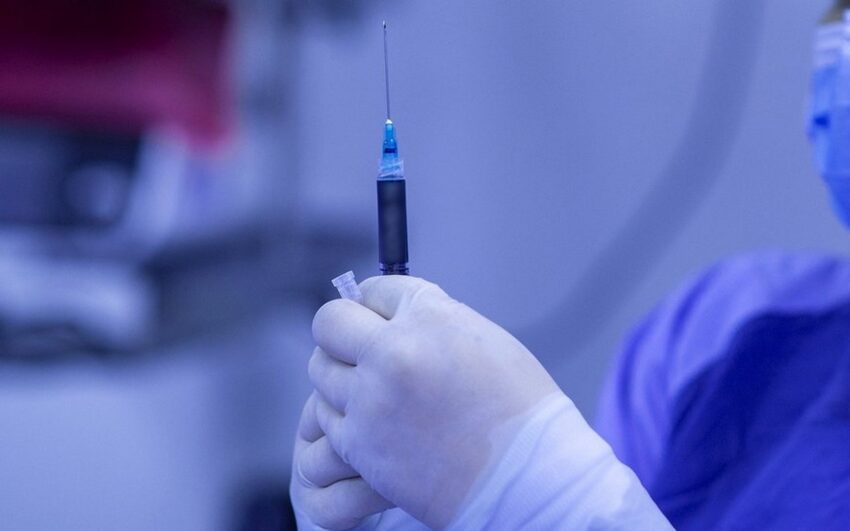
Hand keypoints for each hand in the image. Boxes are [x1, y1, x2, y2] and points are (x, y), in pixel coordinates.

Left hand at [309, 276, 561, 528]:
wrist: (527, 478)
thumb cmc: (518, 409)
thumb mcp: (483, 337)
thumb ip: (431, 319)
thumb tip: (391, 314)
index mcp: (430, 318)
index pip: (376, 289)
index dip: (376, 302)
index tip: (377, 315)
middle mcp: (393, 353)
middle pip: (330, 322)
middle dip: (342, 330)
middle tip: (357, 345)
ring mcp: (371, 400)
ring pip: (320, 370)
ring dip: (341, 374)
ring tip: (372, 389)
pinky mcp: (360, 444)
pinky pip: (326, 416)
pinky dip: (344, 415)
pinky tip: (372, 421)